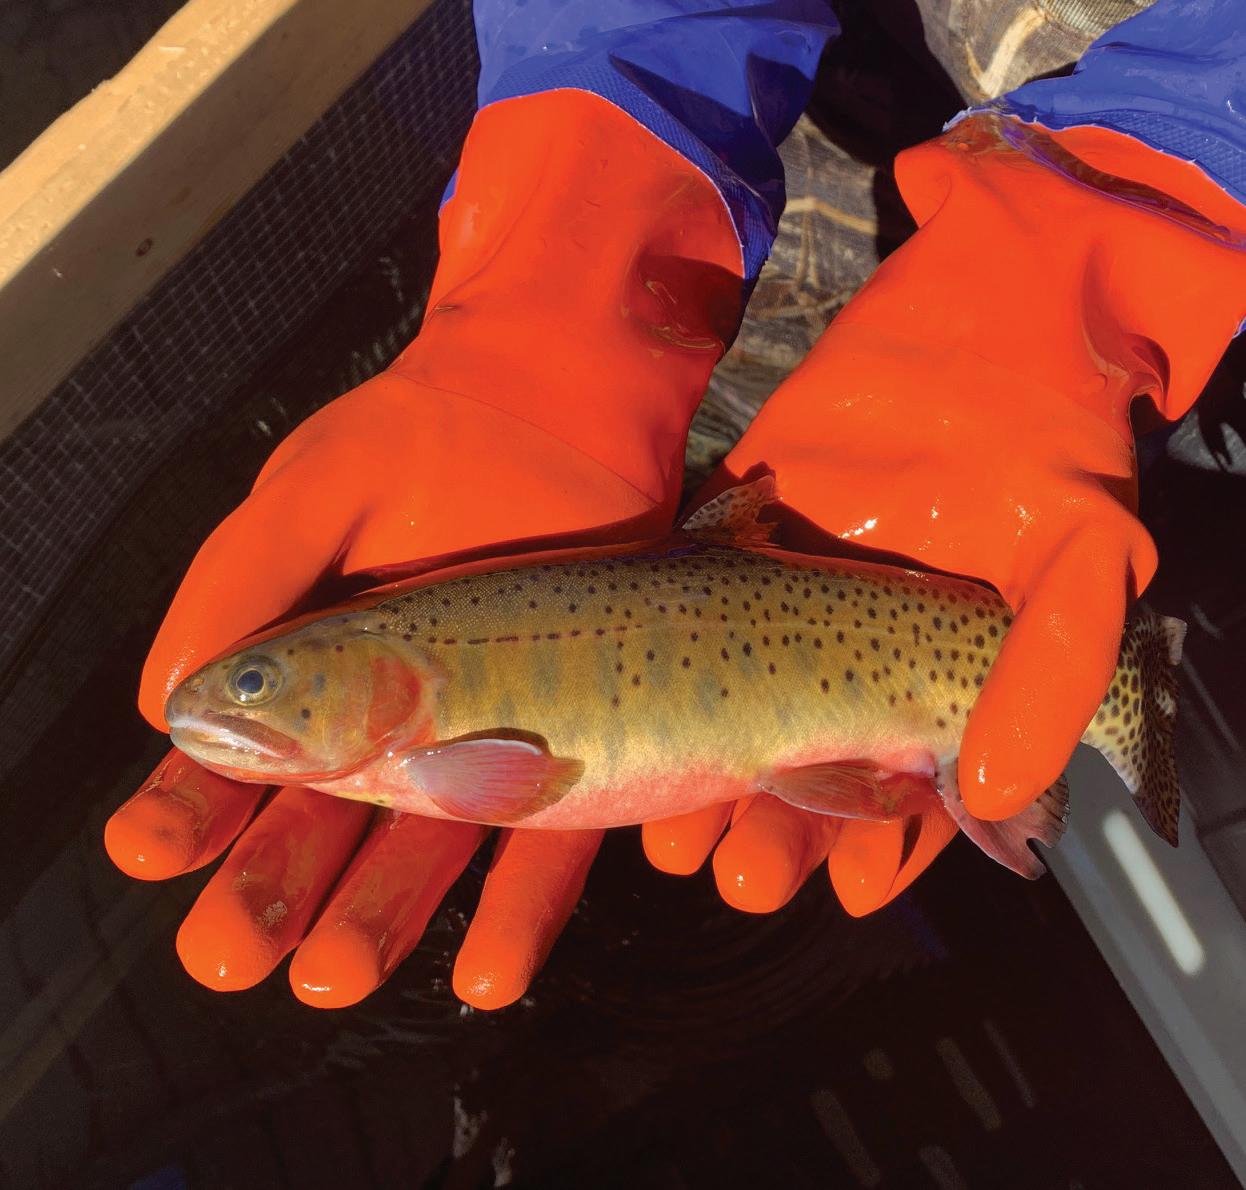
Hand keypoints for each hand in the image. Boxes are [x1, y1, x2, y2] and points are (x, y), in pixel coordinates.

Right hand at [105, 90, 743, 1007]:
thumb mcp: (319, 491)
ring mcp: (489, 733)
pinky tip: (485, 968)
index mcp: (318, 657)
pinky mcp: (580, 740)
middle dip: (273, 888)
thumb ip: (244, 583)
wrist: (568, 393)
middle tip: (229, 957)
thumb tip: (168, 699)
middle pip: (327, 821)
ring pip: (428, 847)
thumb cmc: (432, 430)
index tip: (149, 849)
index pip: (238, 751)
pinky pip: (551, 836)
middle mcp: (397, 710)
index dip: (191, 803)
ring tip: (331, 980)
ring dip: (378, 916)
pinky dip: (517, 906)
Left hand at [643, 114, 1245, 912]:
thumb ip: (1052, 672)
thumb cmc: (1050, 436)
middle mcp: (863, 649)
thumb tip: (1004, 799)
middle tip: (746, 880)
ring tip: (683, 843)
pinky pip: (702, 621)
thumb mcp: (1080, 558)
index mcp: (946, 675)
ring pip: (747, 714)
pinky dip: (679, 676)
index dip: (889, 849)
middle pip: (817, 771)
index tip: (852, 894)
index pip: (917, 793)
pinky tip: (654, 730)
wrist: (988, 311)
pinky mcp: (739, 535)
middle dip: (784, 837)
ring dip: (718, 786)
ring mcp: (794, 597)